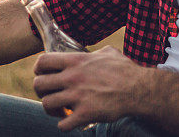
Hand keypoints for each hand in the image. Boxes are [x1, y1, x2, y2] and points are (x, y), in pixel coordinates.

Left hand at [33, 46, 148, 131]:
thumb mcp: (108, 53)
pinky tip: (72, 121)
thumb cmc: (126, 70)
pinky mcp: (85, 114)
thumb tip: (92, 53)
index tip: (45, 75)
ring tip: (61, 111)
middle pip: (39, 84)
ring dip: (52, 110)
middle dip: (42, 91)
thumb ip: (94, 53)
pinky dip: (64, 125)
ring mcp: (77, 96)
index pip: (42, 61)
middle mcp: (72, 77)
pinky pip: (62, 125)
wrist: (139, 89)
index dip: (39, 70)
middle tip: (51, 95)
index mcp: (76, 61)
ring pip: (46, 104)